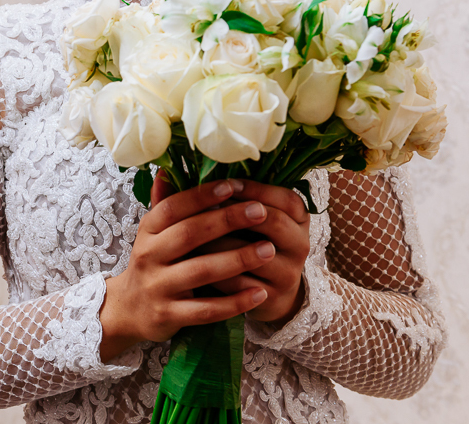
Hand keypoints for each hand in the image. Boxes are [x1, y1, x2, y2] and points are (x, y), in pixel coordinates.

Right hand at [99, 178, 275, 361]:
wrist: (128, 309)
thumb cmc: (152, 262)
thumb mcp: (154, 232)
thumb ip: (166, 204)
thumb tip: (169, 169)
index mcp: (148, 230)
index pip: (174, 207)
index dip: (203, 195)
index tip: (234, 185)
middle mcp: (149, 255)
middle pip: (190, 234)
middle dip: (228, 220)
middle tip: (261, 211)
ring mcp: (158, 286)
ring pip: (201, 271)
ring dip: (238, 259)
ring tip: (269, 249)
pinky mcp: (169, 315)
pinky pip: (206, 309)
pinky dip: (234, 302)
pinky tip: (260, 292)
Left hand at [196, 179, 310, 324]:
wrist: (264, 290)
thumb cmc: (247, 241)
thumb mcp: (246, 217)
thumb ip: (222, 193)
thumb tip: (167, 170)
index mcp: (299, 217)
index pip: (286, 198)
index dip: (256, 189)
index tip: (226, 185)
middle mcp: (300, 243)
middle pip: (275, 222)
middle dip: (237, 213)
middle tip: (206, 208)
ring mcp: (289, 273)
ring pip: (253, 254)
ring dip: (220, 243)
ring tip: (191, 236)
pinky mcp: (272, 297)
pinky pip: (240, 283)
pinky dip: (215, 272)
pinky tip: (194, 264)